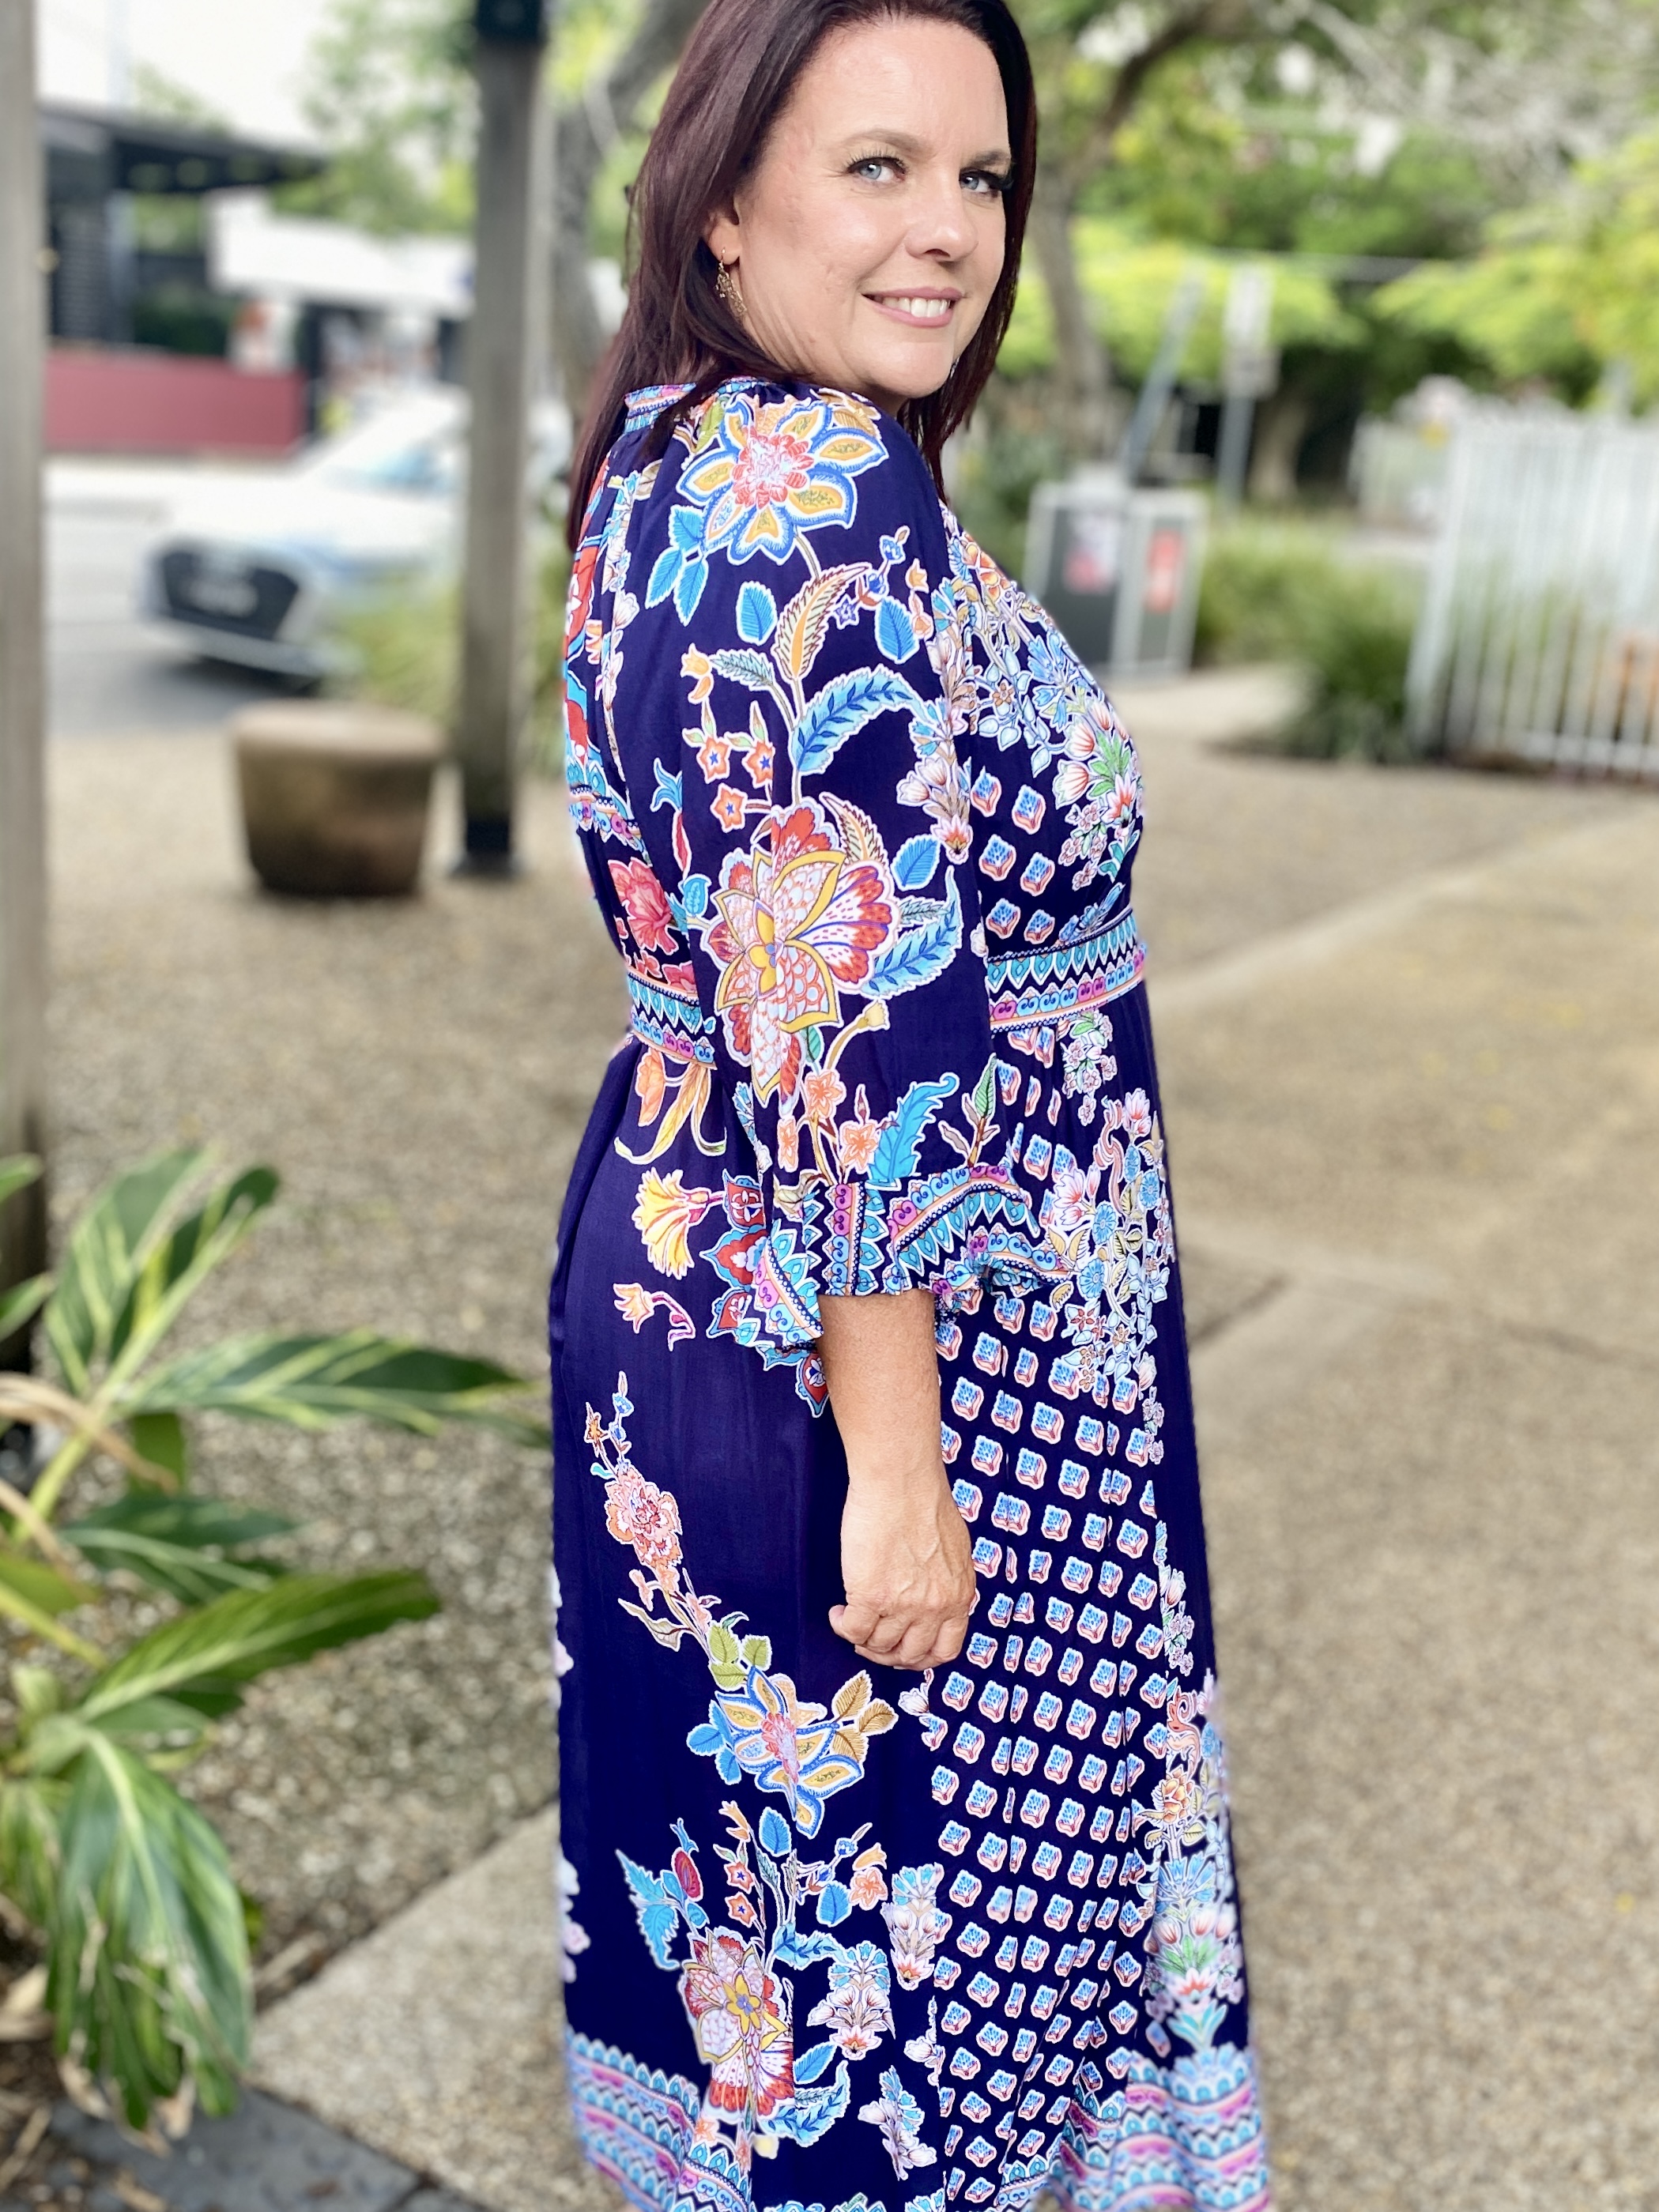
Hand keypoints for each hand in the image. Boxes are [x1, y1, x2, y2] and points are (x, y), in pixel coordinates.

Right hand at [830, 1468, 975, 1669]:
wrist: (900, 1480)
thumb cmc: (924, 1500)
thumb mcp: (953, 1550)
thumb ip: (946, 1581)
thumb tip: (931, 1597)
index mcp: (958, 1595)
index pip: (945, 1650)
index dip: (920, 1657)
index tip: (903, 1650)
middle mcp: (935, 1607)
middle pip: (909, 1655)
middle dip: (888, 1654)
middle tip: (872, 1641)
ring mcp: (903, 1606)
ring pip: (878, 1646)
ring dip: (862, 1639)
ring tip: (851, 1618)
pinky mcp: (871, 1596)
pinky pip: (852, 1630)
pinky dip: (842, 1627)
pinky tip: (838, 1612)